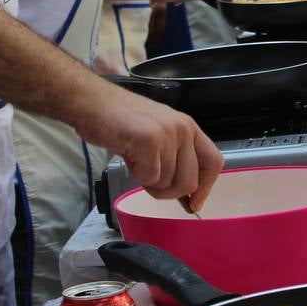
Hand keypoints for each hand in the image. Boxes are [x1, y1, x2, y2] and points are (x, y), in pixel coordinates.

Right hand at [76, 86, 222, 212]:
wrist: (93, 103)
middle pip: (190, 182)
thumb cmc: (121, 120)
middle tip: (149, 180)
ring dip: (148, 180)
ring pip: (168, 182)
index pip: (214, 162)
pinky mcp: (149, 141)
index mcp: (189, 128)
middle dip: (168, 192)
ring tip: (136, 159)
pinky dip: (136, 175)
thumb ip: (175, 156)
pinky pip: (150, 178)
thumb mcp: (159, 133)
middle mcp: (184, 129)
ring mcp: (168, 134)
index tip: (194, 203)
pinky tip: (129, 155)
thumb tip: (186, 191)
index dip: (205, 187)